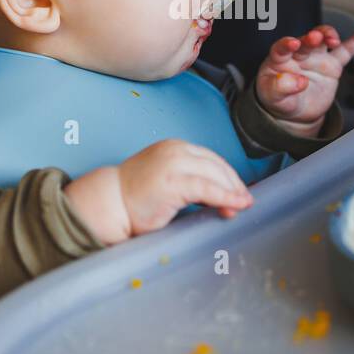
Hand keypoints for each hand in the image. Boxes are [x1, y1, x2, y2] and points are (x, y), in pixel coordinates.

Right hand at [63, 139, 253, 243]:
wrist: (110, 204)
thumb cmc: (135, 198)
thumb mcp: (167, 179)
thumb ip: (189, 179)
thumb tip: (220, 194)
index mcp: (174, 147)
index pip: (211, 158)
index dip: (228, 176)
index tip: (238, 192)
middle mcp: (175, 151)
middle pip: (217, 165)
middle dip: (233, 184)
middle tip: (244, 202)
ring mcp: (173, 164)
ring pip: (215, 175)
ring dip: (232, 191)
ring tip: (241, 206)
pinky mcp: (173, 182)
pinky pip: (207, 189)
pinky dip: (225, 197)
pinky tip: (234, 205)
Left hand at [255, 25, 353, 135]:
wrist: (297, 112)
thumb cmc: (280, 100)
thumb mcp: (273, 98)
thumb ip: (280, 88)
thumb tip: (298, 81)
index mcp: (279, 60)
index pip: (281, 48)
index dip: (286, 44)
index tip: (293, 43)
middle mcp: (298, 54)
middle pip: (305, 41)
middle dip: (311, 38)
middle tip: (315, 37)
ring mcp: (316, 58)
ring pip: (323, 40)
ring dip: (328, 35)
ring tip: (333, 40)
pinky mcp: (332, 65)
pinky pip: (345, 52)